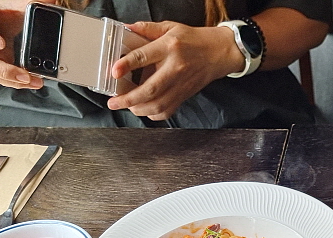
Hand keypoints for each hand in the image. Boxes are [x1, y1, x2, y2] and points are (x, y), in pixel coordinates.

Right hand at [0, 0, 44, 88]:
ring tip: (31, 81)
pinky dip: (15, 82)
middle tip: (23, 74)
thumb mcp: (12, 4)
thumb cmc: (1, 12)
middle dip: (2, 69)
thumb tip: (50, 2)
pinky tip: (31, 82)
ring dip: (11, 80)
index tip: (1, 43)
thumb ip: (27, 3)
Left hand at [107, 21, 241, 120]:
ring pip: (158, 104)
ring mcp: (180, 85)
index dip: (127, 65)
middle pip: (150, 89)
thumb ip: (148, 29)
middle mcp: (175, 68)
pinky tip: (145, 110)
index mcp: (169, 47)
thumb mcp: (171, 27)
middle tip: (114, 102)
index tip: (114, 72)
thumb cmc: (194, 40)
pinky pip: (168, 111)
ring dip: (139, 109)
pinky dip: (154, 114)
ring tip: (127, 106)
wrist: (218, 53)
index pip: (144, 57)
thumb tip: (127, 28)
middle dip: (128, 99)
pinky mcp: (184, 95)